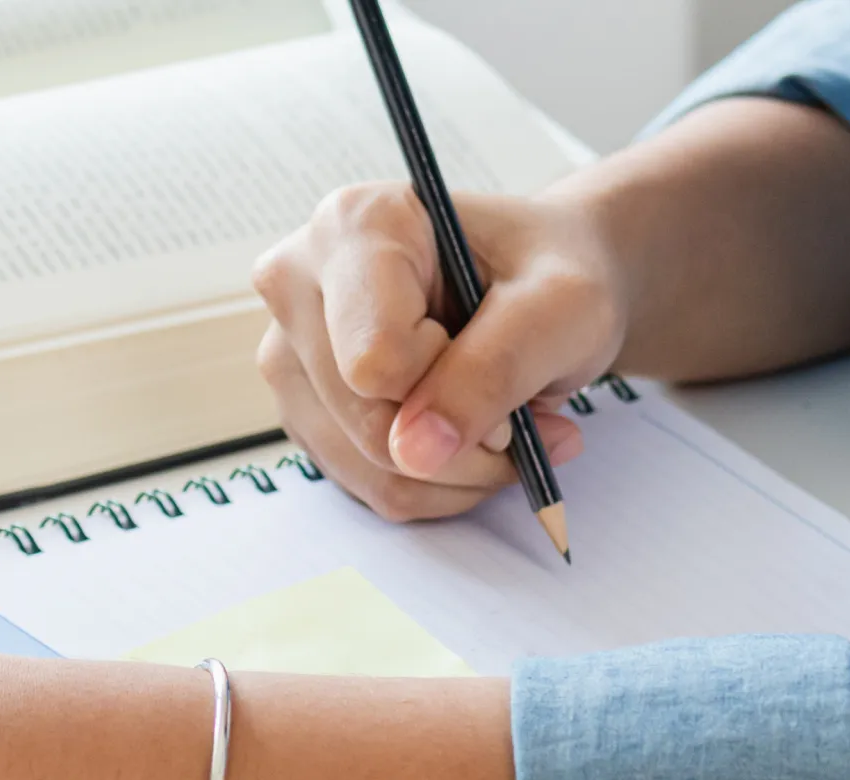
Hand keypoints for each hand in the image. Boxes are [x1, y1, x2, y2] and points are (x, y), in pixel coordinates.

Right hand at [251, 183, 626, 520]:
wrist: (539, 281)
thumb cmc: (550, 272)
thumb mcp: (563, 306)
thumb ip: (493, 369)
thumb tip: (413, 453)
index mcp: (353, 226)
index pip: (376, 359)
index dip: (456, 381)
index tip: (508, 353)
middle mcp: (296, 282)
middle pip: (364, 420)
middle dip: (462, 443)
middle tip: (521, 415)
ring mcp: (286, 349)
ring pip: (361, 464)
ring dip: (451, 473)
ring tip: (501, 428)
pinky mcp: (299, 405)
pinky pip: (360, 482)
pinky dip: (429, 483)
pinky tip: (463, 440)